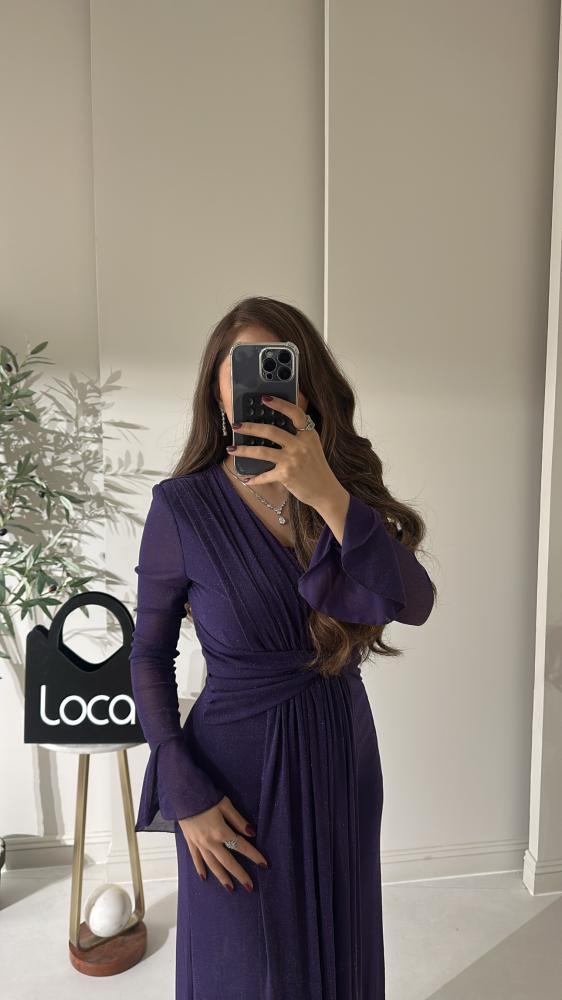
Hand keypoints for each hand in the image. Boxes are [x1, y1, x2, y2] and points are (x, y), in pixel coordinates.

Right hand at [178, 794, 267, 892]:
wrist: (182, 793)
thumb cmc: (205, 795)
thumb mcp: (225, 804)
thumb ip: (238, 820)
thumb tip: (251, 833)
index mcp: (221, 831)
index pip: (241, 846)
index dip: (254, 855)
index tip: (264, 864)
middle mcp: (210, 841)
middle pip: (227, 861)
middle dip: (240, 874)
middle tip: (249, 887)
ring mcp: (199, 843)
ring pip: (212, 864)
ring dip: (222, 877)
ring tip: (230, 888)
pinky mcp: (190, 841)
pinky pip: (196, 858)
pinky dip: (200, 868)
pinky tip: (204, 877)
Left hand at [228, 394, 342, 509]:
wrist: (326, 491)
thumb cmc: (316, 468)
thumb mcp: (312, 446)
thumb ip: (299, 435)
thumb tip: (275, 426)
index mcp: (308, 434)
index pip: (294, 413)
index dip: (279, 404)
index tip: (264, 398)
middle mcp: (300, 445)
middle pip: (271, 431)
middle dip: (250, 427)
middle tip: (236, 425)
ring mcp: (293, 460)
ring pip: (262, 451)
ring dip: (244, 450)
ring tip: (231, 448)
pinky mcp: (286, 475)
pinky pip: (265, 475)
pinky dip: (254, 479)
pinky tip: (246, 479)